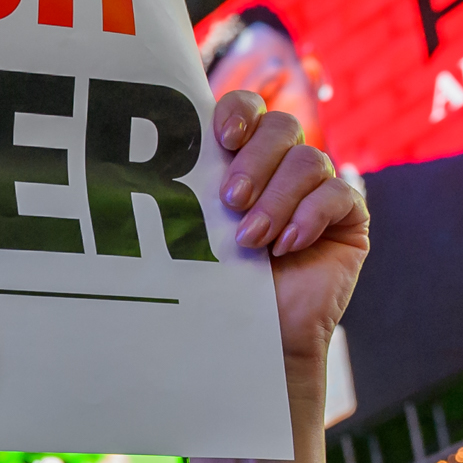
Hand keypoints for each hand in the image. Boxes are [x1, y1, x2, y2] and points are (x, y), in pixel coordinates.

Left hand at [186, 91, 371, 462]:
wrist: (244, 354)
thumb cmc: (203, 294)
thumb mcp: (181, 237)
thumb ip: (170, 194)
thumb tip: (118, 163)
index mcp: (237, 161)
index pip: (244, 108)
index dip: (237, 111)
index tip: (219, 137)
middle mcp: (278, 169)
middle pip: (280, 126)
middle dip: (254, 161)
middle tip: (229, 203)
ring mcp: (315, 193)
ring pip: (308, 159)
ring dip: (277, 196)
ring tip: (251, 241)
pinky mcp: (344, 221)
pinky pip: (341, 193)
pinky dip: (313, 214)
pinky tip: (288, 244)